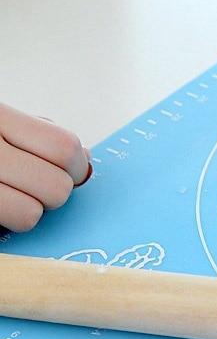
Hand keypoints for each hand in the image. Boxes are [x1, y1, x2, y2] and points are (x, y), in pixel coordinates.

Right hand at [0, 103, 90, 232]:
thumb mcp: (5, 124)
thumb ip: (41, 136)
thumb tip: (85, 156)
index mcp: (0, 116)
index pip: (65, 148)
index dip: (77, 167)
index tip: (70, 172)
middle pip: (56, 185)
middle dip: (56, 192)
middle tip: (36, 186)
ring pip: (34, 211)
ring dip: (33, 209)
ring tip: (15, 195)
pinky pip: (16, 222)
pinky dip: (15, 221)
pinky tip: (4, 206)